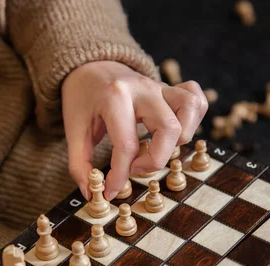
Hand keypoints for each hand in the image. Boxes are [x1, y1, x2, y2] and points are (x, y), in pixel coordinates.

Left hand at [62, 60, 207, 199]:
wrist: (89, 67)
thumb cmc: (83, 99)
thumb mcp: (73, 130)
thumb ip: (79, 164)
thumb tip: (92, 193)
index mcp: (114, 97)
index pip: (127, 145)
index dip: (120, 176)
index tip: (112, 190)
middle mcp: (142, 89)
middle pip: (169, 128)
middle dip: (155, 160)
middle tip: (136, 168)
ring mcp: (160, 87)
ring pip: (190, 108)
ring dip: (181, 137)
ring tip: (160, 148)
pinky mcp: (170, 89)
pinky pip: (196, 97)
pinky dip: (194, 118)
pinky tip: (176, 131)